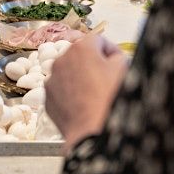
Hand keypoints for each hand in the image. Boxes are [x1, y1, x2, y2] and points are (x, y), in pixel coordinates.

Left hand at [44, 35, 128, 152]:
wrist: (93, 132)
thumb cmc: (110, 101)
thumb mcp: (124, 70)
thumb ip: (118, 56)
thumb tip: (113, 58)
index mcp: (81, 48)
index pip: (99, 40)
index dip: (111, 50)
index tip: (117, 61)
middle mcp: (61, 60)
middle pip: (81, 56)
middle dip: (94, 64)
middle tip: (108, 79)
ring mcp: (52, 79)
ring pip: (70, 73)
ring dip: (81, 79)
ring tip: (96, 95)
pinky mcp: (48, 98)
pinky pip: (62, 90)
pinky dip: (71, 94)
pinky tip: (84, 104)